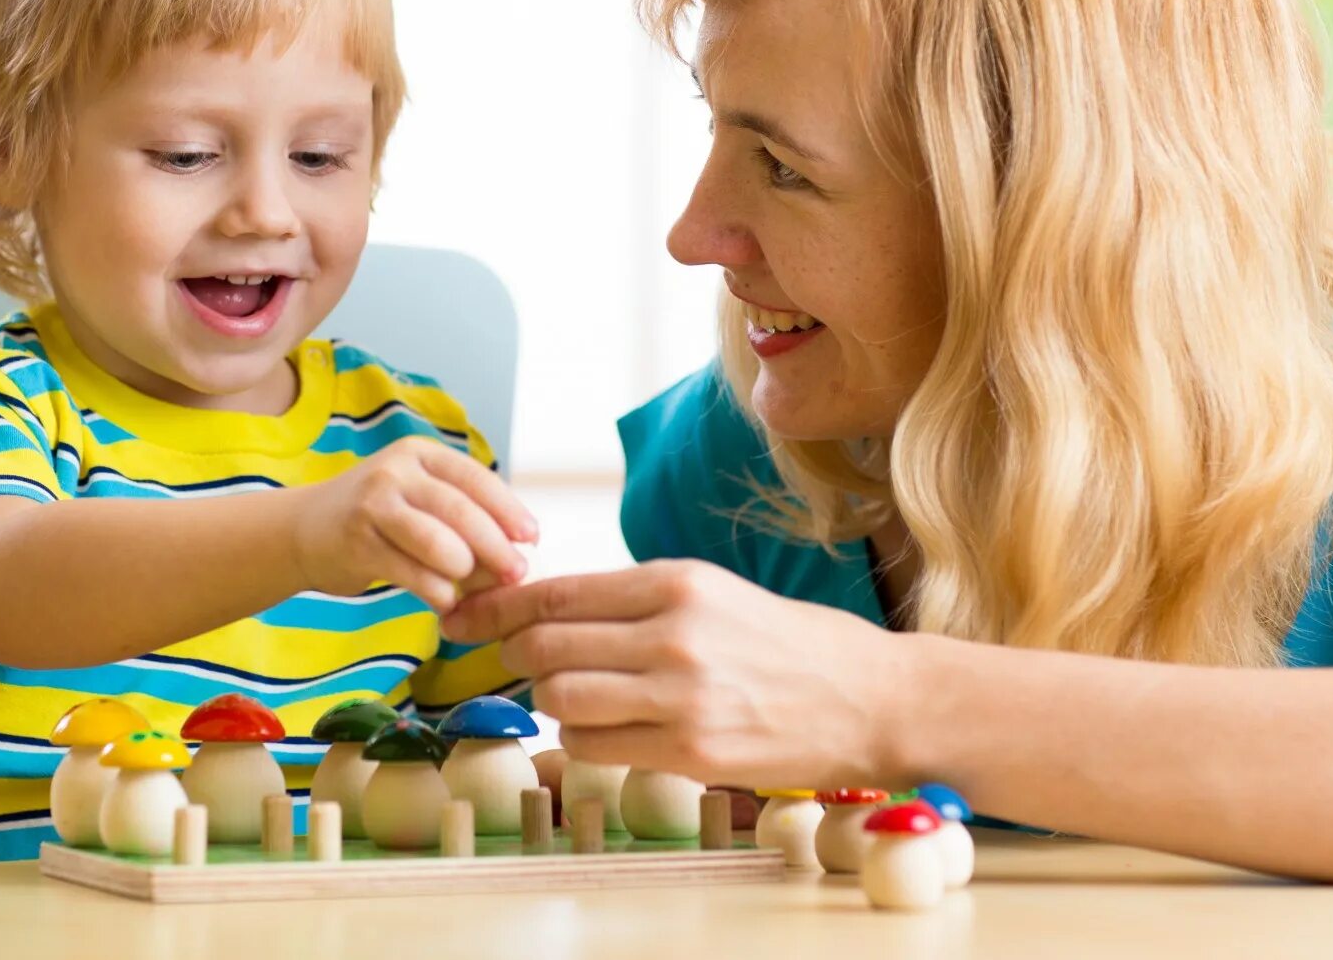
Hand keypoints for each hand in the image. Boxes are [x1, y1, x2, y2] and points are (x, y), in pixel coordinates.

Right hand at [292, 437, 536, 612]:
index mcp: (420, 453)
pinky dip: (436, 591)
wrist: (303, 529)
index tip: (531, 537)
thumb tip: (516, 555)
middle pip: (460, 510)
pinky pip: (409, 572)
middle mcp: (395, 471)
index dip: (508, 509)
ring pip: (436, 540)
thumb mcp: (419, 499)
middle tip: (516, 573)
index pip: (476, 478)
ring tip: (475, 587)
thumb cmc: (378, 517)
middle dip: (495, 546)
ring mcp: (372, 505)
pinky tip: (447, 601)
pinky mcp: (357, 542)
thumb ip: (463, 517)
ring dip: (465, 569)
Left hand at [443, 559, 920, 787]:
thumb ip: (637, 600)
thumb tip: (546, 609)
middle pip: (545, 645)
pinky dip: (585, 740)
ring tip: (583, 699)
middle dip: (519, 657)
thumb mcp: (714, 594)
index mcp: (678, 582)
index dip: (497, 607)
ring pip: (559, 699)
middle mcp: (674, 633)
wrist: (870, 699)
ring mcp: (682, 696)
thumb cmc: (789, 645)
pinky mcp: (691, 751)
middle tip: (524, 664)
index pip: (558, 592)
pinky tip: (612, 730)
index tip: (462, 614)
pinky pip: (595, 746)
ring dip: (553, 703)